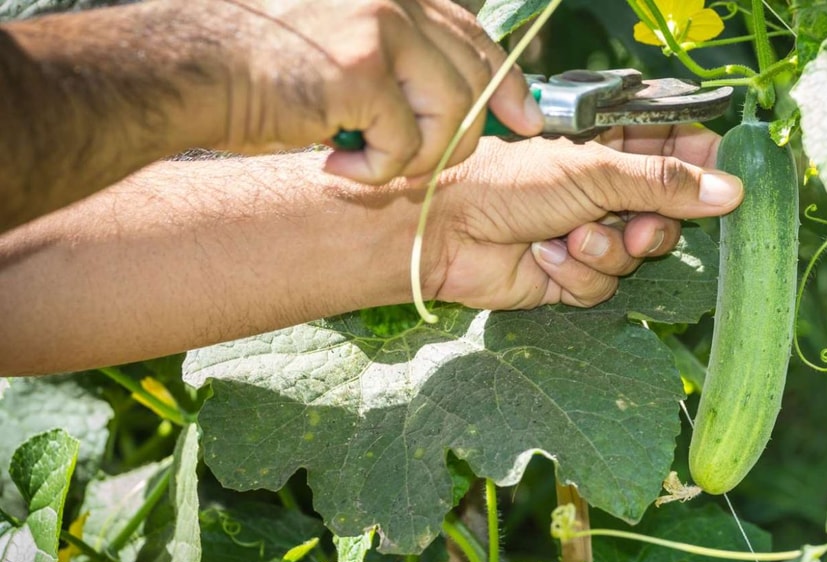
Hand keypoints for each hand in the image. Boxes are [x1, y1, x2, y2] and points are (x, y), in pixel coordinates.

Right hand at [218, 0, 541, 181]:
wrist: (190, 69)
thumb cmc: (258, 65)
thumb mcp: (341, 44)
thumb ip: (397, 57)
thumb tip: (454, 96)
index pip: (475, 37)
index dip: (507, 84)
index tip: (527, 120)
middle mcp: (395, 2)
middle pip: (474, 82)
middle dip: (456, 139)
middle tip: (411, 164)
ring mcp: (381, 30)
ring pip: (452, 116)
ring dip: (417, 159)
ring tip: (367, 163)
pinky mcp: (361, 71)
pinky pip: (407, 143)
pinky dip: (377, 171)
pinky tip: (337, 166)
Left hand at [423, 125, 742, 308]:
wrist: (448, 232)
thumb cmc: (511, 184)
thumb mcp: (595, 173)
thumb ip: (665, 183)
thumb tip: (731, 190)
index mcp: (612, 150)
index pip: (676, 152)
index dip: (701, 167)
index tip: (719, 182)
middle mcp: (604, 192)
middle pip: (667, 215)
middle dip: (652, 227)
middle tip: (633, 227)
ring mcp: (588, 234)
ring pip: (636, 257)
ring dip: (605, 251)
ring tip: (570, 237)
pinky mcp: (569, 275)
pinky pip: (602, 286)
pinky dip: (575, 274)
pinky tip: (544, 257)